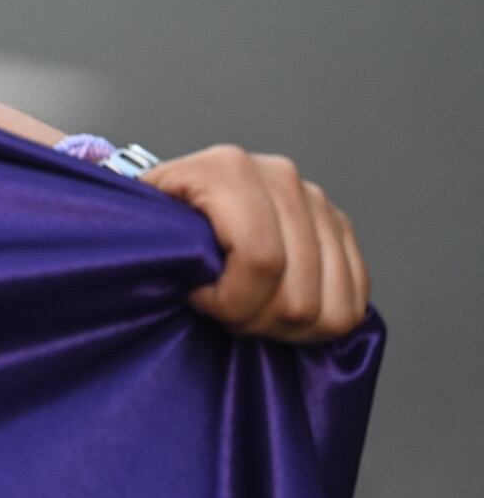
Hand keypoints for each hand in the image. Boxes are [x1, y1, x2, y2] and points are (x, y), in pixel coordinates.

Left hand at [144, 145, 370, 342]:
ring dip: (288, 328)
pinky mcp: (341, 228)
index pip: (260, 259)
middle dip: (256, 320)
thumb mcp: (143, 221)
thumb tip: (184, 281)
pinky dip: (320, 324)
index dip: (232, 301)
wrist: (182, 194)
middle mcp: (281, 179)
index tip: (200, 300)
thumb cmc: (160, 216)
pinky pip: (354, 301)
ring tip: (250, 310)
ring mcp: (317, 203)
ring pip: (330, 306)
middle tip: (224, 312)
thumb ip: (160, 244)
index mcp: (229, 169)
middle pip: (298, 294)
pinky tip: (280, 309)